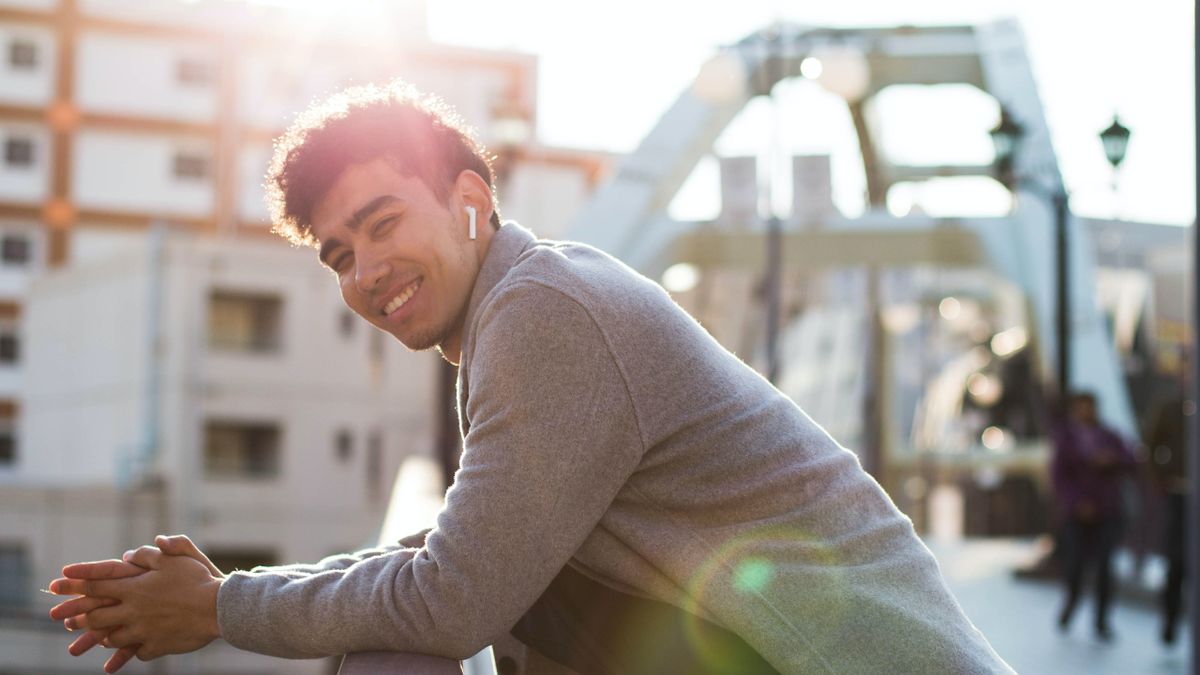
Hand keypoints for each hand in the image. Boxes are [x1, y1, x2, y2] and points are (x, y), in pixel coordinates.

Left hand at [49, 535, 224, 670]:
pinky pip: (138, 652)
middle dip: (81, 618)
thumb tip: (129, 555)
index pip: (97, 584)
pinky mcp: (156, 646)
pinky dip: (133, 651)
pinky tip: (133, 651)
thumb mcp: (175, 558)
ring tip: (99, 639)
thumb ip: (150, 555)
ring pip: (113, 638)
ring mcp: (143, 630)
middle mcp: (134, 610)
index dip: (74, 583)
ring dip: (103, 637)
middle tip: (67, 620)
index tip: (55, 584)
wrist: (218, 608)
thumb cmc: (198, 579)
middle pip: (97, 616)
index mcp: (135, 588)